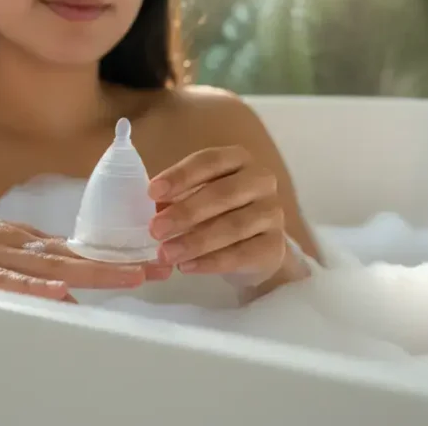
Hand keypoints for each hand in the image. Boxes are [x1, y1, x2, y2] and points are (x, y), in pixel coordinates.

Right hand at [0, 190, 170, 302]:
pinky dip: (33, 286)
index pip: (75, 250)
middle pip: (74, 256)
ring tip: (130, 277)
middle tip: (160, 269)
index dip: (114, 257)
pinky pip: (4, 279)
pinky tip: (59, 291)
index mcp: (18, 240)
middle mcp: (13, 243)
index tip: (150, 263)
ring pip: (49, 265)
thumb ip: (18, 261)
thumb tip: (57, 283)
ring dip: (92, 271)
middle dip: (118, 264)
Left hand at [146, 145, 298, 285]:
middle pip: (222, 193)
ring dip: (195, 241)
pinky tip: (187, 267)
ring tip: (166, 254)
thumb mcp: (198, 198)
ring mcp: (272, 213)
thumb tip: (151, 206)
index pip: (210, 161)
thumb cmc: (220, 213)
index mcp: (239, 160)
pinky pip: (242, 253)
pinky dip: (212, 262)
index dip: (181, 176)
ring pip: (233, 226)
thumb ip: (176, 198)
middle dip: (185, 212)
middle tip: (155, 229)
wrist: (256, 249)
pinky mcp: (276, 245)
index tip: (152, 192)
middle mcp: (261, 181)